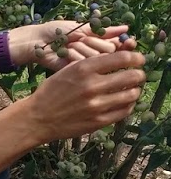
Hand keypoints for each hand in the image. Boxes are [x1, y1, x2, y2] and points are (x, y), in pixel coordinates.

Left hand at [10, 20, 134, 70]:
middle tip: (79, 39)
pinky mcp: (75, 73)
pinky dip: (73, 54)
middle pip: (109, 52)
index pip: (119, 47)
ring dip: (82, 47)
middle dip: (94, 43)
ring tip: (69, 45)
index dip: (125, 45)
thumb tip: (126, 28)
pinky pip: (84, 64)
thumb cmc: (59, 31)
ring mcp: (85, 67)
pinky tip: (65, 52)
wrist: (38, 40)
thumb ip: (105, 30)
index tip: (129, 41)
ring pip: (97, 58)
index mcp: (97, 45)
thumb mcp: (83, 28)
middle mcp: (94, 57)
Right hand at [24, 47, 145, 141]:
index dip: (136, 57)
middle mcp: (92, 86)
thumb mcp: (67, 70)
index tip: (139, 59)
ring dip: (135, 90)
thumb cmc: (52, 91)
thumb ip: (91, 64)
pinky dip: (129, 105)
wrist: (38, 118)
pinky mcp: (98, 122)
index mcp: (84, 68)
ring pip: (131, 95)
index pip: (121, 58)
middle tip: (139, 75)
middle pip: (132, 76)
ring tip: (132, 89)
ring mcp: (96, 105)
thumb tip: (117, 58)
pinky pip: (124, 112)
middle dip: (140, 74)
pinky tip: (124, 102)